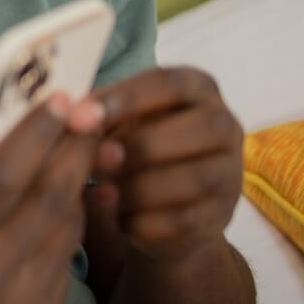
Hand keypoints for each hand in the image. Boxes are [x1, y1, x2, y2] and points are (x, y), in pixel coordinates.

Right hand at [0, 95, 97, 303]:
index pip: (0, 176)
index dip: (36, 132)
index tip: (60, 98)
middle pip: (48, 200)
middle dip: (75, 148)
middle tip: (89, 114)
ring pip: (64, 234)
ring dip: (76, 187)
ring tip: (78, 152)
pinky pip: (61, 271)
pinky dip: (64, 232)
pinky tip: (58, 208)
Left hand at [82, 66, 243, 265]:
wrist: (162, 204)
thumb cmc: (135, 145)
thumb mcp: (120, 121)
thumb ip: (101, 116)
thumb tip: (73, 116)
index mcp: (197, 88)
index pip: (169, 82)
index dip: (126, 97)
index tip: (83, 113)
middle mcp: (225, 125)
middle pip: (202, 126)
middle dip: (143, 144)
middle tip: (98, 158)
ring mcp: (230, 173)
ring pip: (196, 178)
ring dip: (141, 187)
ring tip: (102, 190)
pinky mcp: (221, 216)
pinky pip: (188, 220)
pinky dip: (147, 221)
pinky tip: (118, 217)